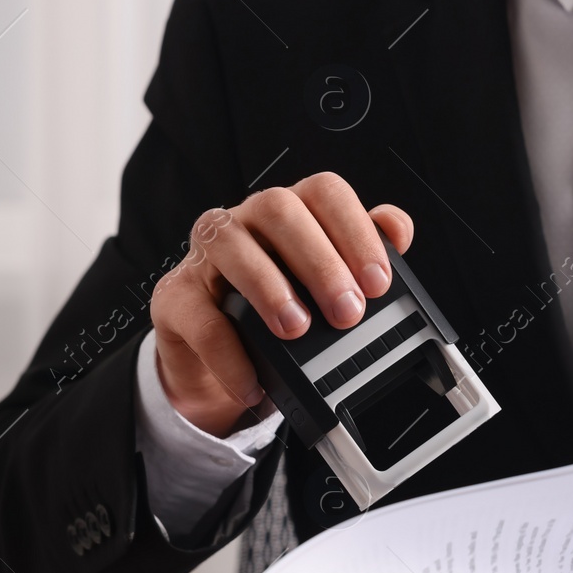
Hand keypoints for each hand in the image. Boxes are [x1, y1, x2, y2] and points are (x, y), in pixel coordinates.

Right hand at [149, 173, 413, 436]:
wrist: (222, 363)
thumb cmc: (280, 311)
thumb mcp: (327, 287)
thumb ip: (363, 253)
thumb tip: (397, 231)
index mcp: (294, 211)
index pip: (325, 193)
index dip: (355, 231)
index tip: (378, 282)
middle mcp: (248, 221)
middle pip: (280, 209)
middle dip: (320, 261)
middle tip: (347, 312)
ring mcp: (206, 254)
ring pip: (230, 242)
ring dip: (270, 287)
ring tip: (297, 330)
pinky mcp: (176, 297)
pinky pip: (197, 315)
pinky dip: (228, 353)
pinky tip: (253, 380)